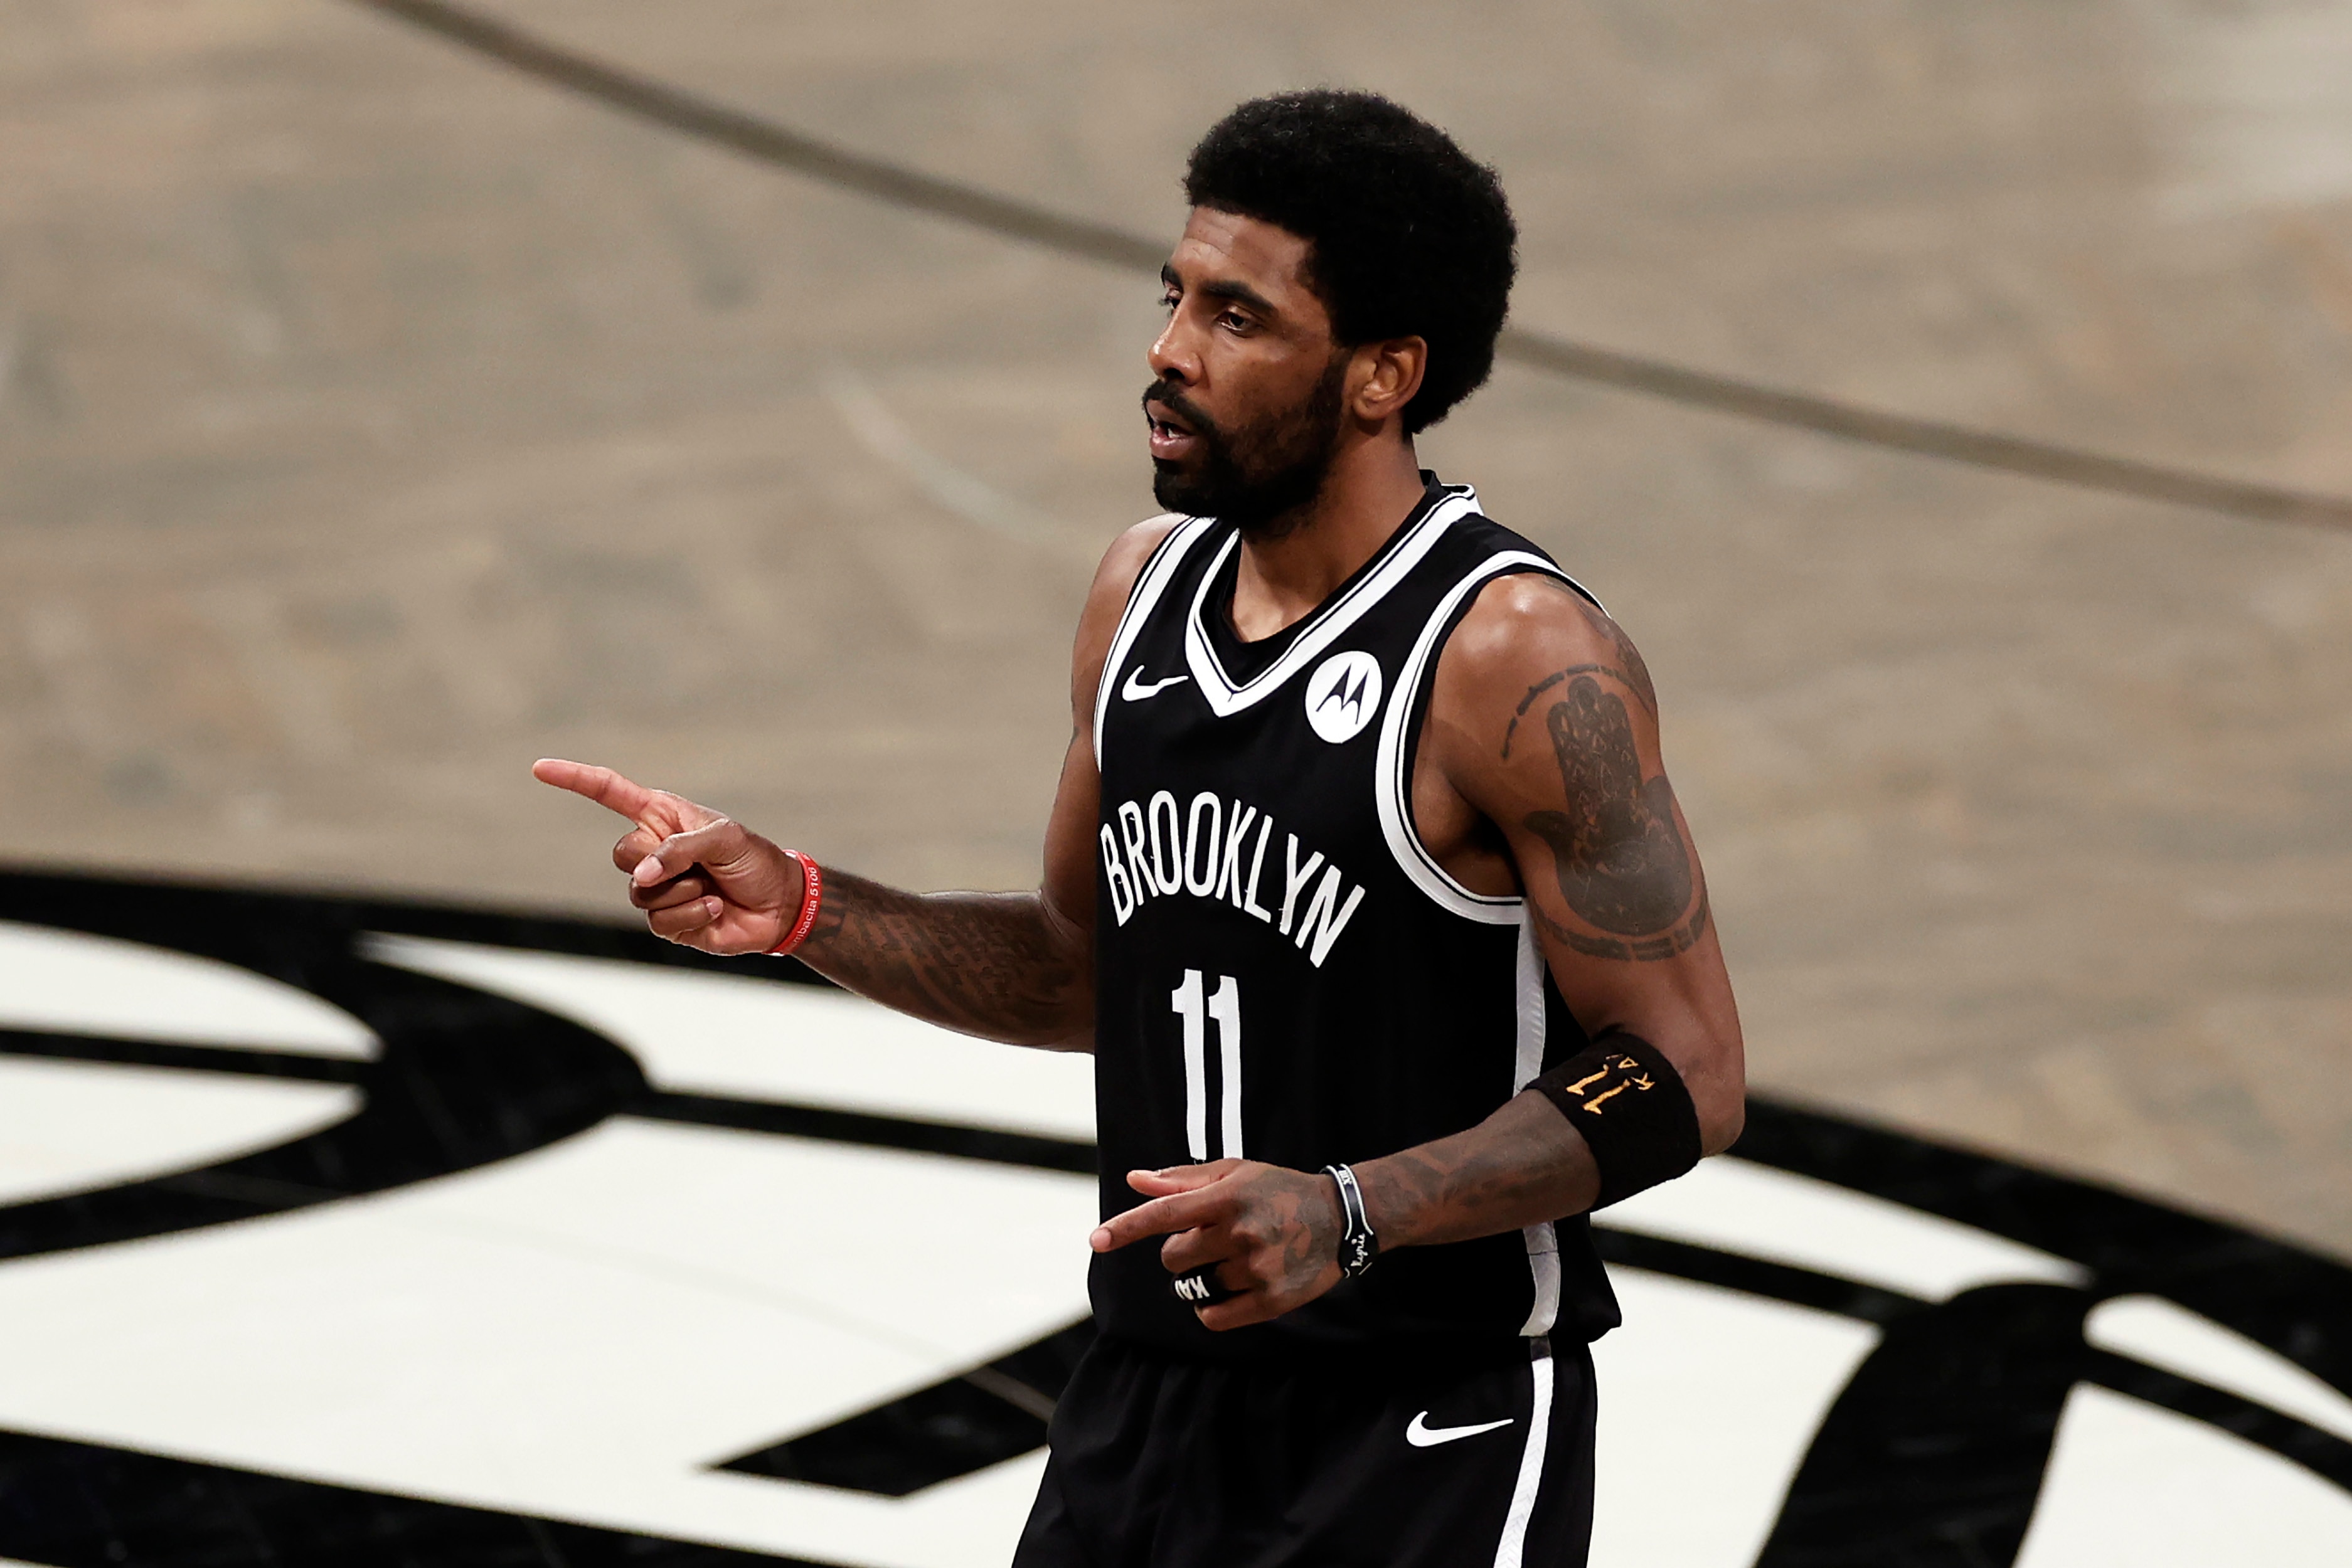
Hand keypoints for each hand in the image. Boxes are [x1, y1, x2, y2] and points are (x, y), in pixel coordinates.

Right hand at [531, 758, 800, 954]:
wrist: (779, 904)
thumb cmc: (754, 859)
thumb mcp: (723, 838)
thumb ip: (677, 849)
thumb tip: (642, 877)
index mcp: (662, 816)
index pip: (610, 793)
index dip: (575, 779)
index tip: (540, 768)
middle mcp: (654, 849)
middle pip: (621, 854)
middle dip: (658, 861)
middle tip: (696, 864)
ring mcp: (658, 887)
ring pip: (638, 893)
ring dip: (682, 892)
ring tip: (711, 887)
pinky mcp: (668, 921)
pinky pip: (658, 922)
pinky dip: (691, 915)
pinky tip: (714, 908)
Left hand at [1088, 1160, 1346, 1329]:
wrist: (1340, 1218)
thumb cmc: (1277, 1191)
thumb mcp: (1235, 1173)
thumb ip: (1182, 1180)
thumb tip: (1135, 1180)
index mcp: (1226, 1196)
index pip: (1164, 1213)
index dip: (1127, 1227)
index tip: (1096, 1240)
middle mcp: (1239, 1231)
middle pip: (1173, 1258)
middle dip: (1181, 1252)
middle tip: (1212, 1241)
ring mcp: (1256, 1267)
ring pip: (1194, 1288)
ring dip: (1198, 1280)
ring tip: (1229, 1263)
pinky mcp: (1271, 1299)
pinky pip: (1214, 1317)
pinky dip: (1210, 1310)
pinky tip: (1226, 1293)